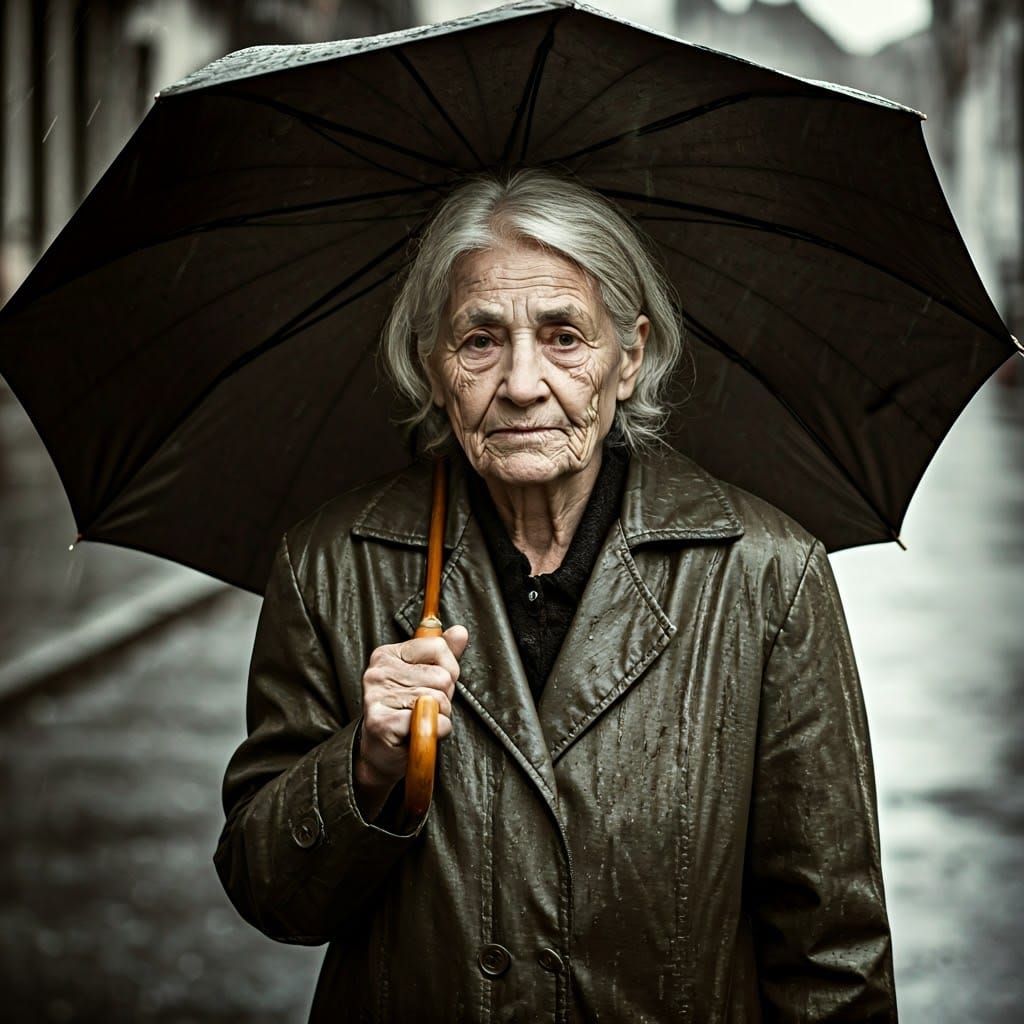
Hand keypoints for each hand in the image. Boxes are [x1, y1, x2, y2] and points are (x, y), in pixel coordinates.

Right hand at [354, 625, 468, 818]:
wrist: (380, 753)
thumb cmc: (405, 712)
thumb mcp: (425, 677)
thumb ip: (444, 654)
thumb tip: (461, 631)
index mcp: (387, 654)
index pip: (438, 646)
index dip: (448, 668)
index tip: (434, 684)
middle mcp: (378, 672)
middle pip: (442, 676)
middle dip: (445, 696)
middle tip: (425, 708)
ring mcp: (377, 697)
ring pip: (439, 700)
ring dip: (440, 716)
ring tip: (420, 720)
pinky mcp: (382, 723)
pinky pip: (432, 722)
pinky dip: (436, 731)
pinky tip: (418, 732)